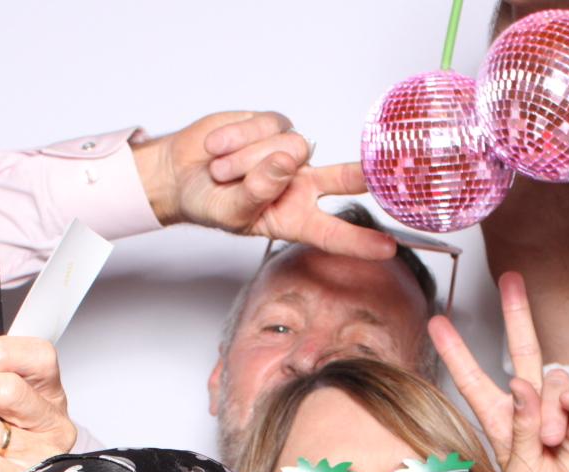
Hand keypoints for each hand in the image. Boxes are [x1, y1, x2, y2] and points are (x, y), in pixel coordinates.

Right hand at [135, 111, 394, 260]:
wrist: (181, 172)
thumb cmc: (208, 202)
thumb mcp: (229, 212)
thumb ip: (257, 193)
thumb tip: (286, 160)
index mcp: (295, 219)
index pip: (331, 233)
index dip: (359, 242)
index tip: (387, 249)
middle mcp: (300, 186)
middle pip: (343, 178)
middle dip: (363, 175)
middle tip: (381, 174)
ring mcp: (290, 153)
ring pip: (287, 148)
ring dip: (245, 159)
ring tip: (223, 170)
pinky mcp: (275, 125)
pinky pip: (267, 125)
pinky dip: (237, 137)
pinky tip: (220, 148)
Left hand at [433, 270, 568, 471]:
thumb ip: (518, 428)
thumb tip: (521, 385)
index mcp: (501, 426)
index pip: (474, 382)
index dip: (457, 353)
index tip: (438, 323)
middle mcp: (530, 413)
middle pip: (522, 354)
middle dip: (517, 315)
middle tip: (511, 279)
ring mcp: (562, 414)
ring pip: (552, 378)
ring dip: (547, 406)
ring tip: (550, 440)